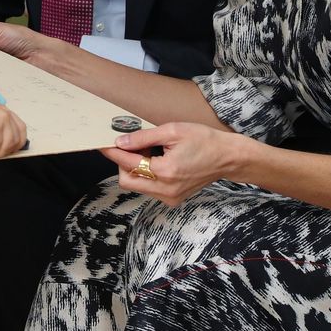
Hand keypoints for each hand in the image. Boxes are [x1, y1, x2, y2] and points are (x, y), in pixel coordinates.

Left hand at [102, 122, 239, 207]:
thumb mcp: (173, 131)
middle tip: (131, 145)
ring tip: (149, 150)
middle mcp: (166, 190)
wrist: (227, 157)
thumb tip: (120, 142)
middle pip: (127, 181)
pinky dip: (146, 174)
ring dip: (135, 168)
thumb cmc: (204, 140)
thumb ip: (144, 137)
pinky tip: (157, 160)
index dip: (113, 152)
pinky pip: (149, 188)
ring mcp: (170, 197)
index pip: (128, 163)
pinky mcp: (173, 199)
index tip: (103, 143)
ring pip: (137, 185)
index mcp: (166, 171)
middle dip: (123, 162)